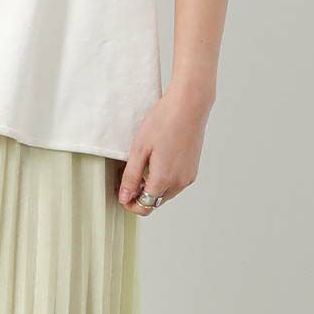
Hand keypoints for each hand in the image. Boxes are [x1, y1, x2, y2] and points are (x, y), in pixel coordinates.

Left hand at [116, 83, 212, 214]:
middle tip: (127, 179)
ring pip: (165, 194)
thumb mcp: (139, 150)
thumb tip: (125, 197)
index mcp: (164, 180)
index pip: (144, 207)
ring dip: (152, 189)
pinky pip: (175, 184)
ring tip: (142, 167)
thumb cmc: (163, 122)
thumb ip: (131, 177)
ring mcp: (188, 177)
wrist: (189, 106)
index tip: (121, 193)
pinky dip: (163, 181)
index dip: (129, 204)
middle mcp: (179, 183)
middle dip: (140, 196)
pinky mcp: (192, 170)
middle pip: (155, 203)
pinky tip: (157, 162)